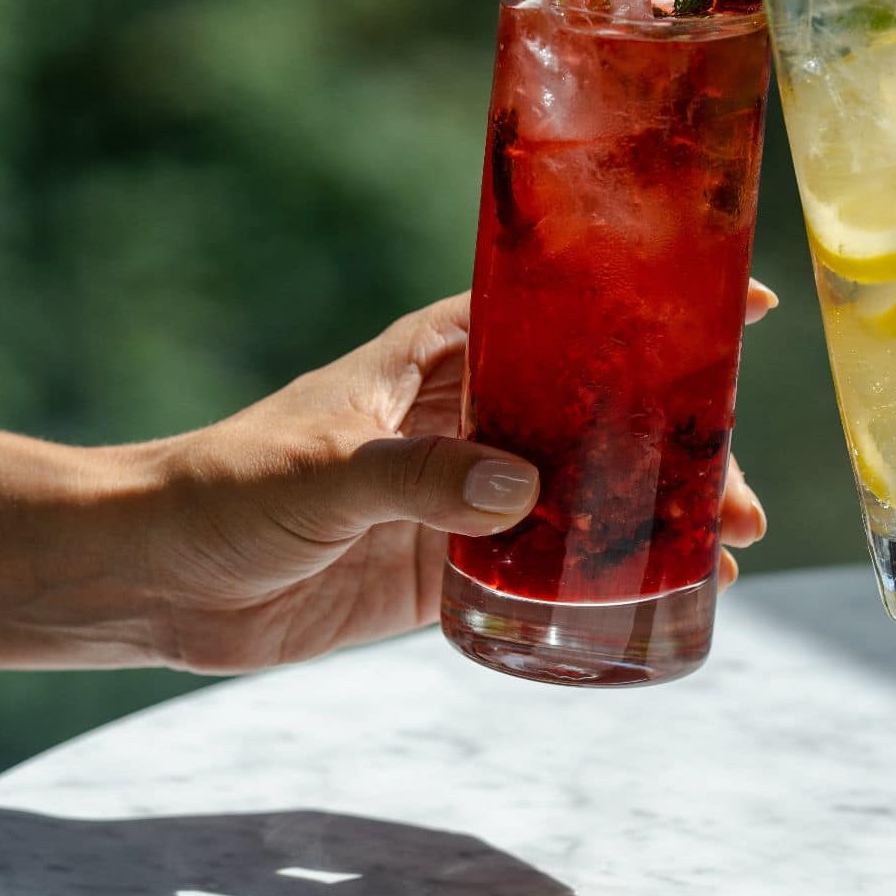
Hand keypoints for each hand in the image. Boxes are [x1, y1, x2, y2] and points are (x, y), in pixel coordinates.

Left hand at [126, 290, 772, 674]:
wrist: (153, 578)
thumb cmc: (221, 491)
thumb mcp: (321, 474)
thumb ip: (418, 479)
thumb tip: (524, 487)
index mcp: (431, 361)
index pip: (552, 311)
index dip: (637, 300)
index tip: (733, 303)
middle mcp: (456, 420)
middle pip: (590, 409)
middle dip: (672, 436)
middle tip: (742, 488)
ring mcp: (455, 497)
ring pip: (580, 490)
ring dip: (653, 511)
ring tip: (734, 546)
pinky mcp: (440, 572)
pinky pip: (540, 569)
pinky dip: (600, 578)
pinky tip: (667, 594)